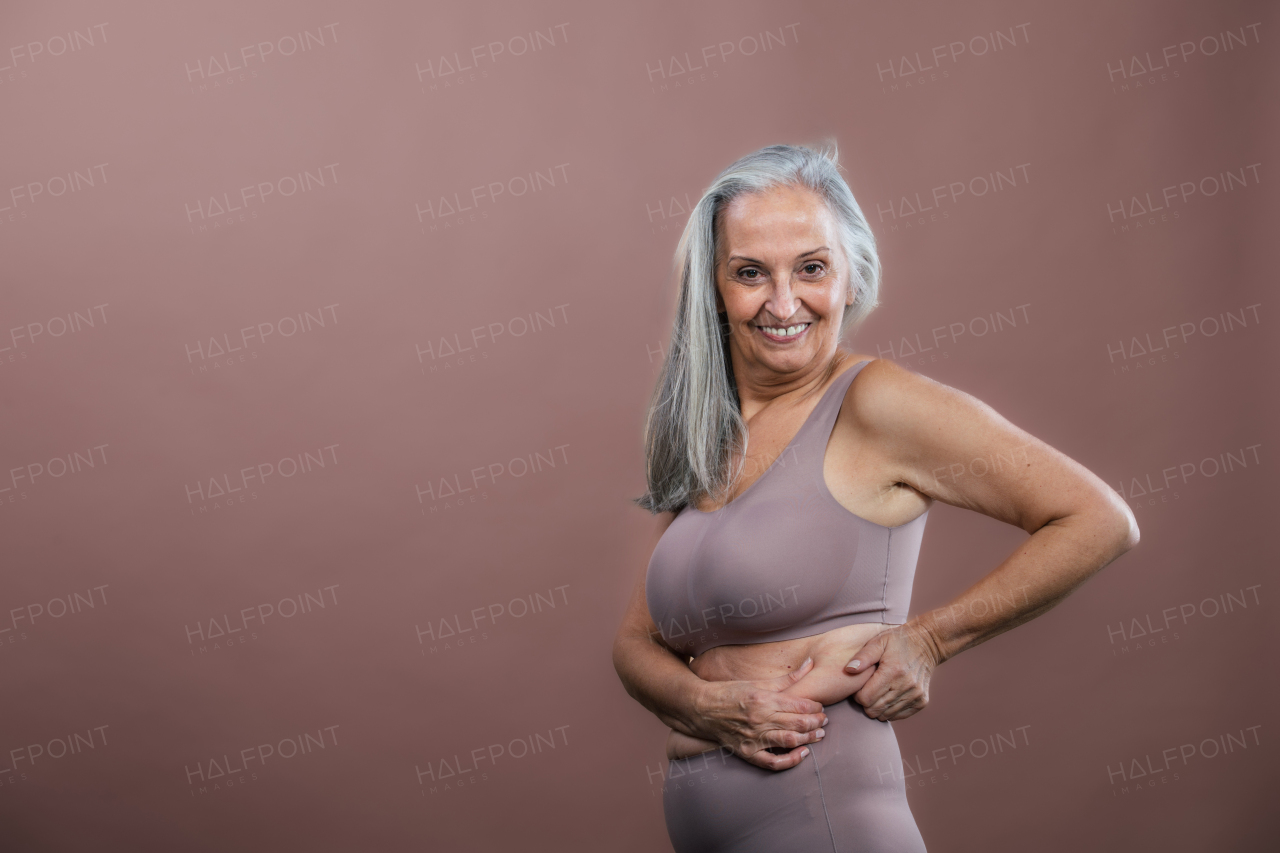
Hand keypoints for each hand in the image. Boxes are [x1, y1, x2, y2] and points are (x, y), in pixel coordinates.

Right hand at [688, 657, 829, 770]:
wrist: (701, 709)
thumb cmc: (730, 692)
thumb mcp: (758, 682)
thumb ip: (787, 678)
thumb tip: (810, 664)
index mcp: (763, 699)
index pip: (799, 705)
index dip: (815, 707)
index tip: (821, 707)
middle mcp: (760, 719)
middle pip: (798, 723)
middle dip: (816, 723)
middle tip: (824, 721)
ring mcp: (754, 738)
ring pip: (790, 741)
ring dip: (809, 738)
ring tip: (819, 735)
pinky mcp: (747, 753)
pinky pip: (773, 762)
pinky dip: (791, 760)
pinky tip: (802, 754)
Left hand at [843, 622, 940, 720]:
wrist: (926, 644)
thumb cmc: (897, 641)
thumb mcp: (878, 642)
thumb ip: (862, 657)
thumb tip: (849, 670)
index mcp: (893, 671)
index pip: (866, 698)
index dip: (857, 695)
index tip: (859, 686)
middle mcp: (906, 686)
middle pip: (875, 710)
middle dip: (866, 703)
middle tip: (867, 689)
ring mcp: (915, 695)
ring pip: (886, 715)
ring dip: (878, 707)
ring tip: (878, 691)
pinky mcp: (921, 702)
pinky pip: (898, 716)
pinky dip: (890, 710)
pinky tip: (889, 696)